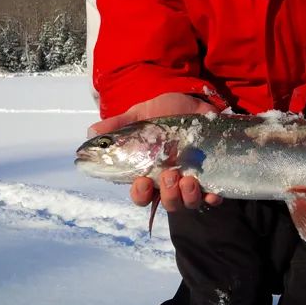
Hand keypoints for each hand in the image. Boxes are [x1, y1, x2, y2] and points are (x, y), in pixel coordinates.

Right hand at [88, 93, 222, 211]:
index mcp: (151, 171)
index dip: (141, 195)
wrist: (197, 101)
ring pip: (189, 203)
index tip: (143, 183)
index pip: (142, 195)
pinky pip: (214, 196)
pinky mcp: (213, 177)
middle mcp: (171, 180)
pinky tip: (212, 191)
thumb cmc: (167, 111)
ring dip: (188, 196)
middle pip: (167, 204)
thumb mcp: (141, 114)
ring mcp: (193, 180)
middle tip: (170, 174)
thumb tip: (92, 132)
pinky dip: (213, 197)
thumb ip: (120, 125)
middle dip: (168, 195)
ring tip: (189, 179)